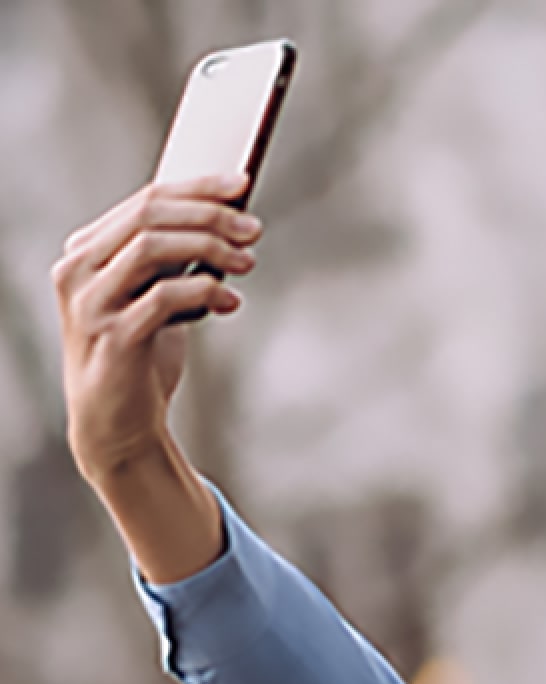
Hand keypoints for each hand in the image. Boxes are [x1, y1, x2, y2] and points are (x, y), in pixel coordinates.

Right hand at [52, 175, 260, 485]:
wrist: (118, 424)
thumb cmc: (141, 358)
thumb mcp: (155, 300)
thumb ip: (175, 264)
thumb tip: (230, 223)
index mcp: (87, 251)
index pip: (145, 200)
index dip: (197, 187)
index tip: (242, 184)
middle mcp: (79, 270)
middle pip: (149, 216)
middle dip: (209, 215)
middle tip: (254, 228)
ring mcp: (91, 303)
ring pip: (152, 249)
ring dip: (210, 249)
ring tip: (248, 263)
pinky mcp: (112, 337)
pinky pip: (163, 298)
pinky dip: (204, 292)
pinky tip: (232, 301)